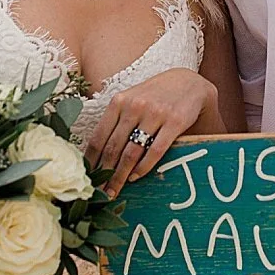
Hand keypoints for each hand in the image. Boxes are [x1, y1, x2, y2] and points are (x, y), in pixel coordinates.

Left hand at [85, 67, 220, 197]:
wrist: (188, 82)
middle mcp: (134, 107)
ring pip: (131, 153)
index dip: (91, 161)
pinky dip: (143, 168)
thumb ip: (116, 120)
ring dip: (120, 176)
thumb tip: (97, 153)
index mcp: (119, 102)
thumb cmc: (154, 95)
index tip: (87, 177)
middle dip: (104, 174)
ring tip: (114, 190)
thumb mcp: (131, 100)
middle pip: (113, 148)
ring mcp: (155, 114)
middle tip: (99, 193)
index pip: (98, 137)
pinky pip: (155, 151)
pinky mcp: (174, 122)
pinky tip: (135, 177)